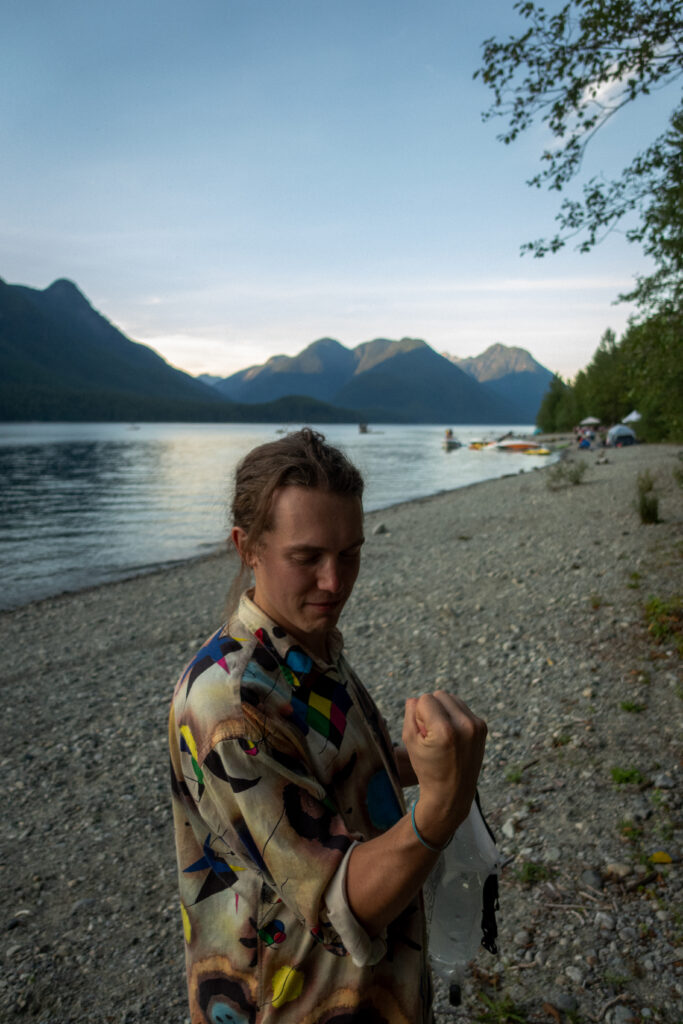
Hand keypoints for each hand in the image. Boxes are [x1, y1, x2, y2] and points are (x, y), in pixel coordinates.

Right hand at [402, 691, 486, 837]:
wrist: (452, 793)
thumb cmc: (427, 768)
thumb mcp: (410, 742)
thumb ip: (410, 715)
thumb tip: (415, 698)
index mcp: (445, 730)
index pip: (425, 699)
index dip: (418, 715)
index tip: (422, 734)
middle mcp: (464, 725)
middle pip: (439, 695)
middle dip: (431, 709)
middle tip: (431, 733)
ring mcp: (476, 726)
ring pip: (452, 699)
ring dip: (443, 710)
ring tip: (441, 734)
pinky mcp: (482, 727)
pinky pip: (462, 708)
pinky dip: (454, 716)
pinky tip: (452, 735)